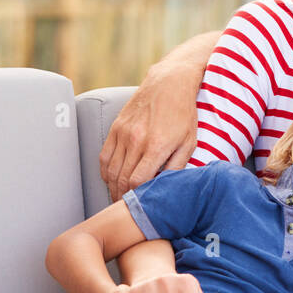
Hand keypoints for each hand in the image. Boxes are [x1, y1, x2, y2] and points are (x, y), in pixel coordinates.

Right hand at [99, 69, 198, 201]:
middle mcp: (136, 140)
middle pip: (122, 180)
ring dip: (112, 188)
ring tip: (118, 198)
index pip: (138, 182)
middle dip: (122, 198)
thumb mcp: (189, 142)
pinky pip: (104, 157)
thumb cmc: (183, 114)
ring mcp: (123, 133)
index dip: (136, 198)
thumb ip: (176, 167)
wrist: (168, 83)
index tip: (139, 206)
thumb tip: (164, 187)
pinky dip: (106, 172)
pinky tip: (112, 180)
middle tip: (126, 209)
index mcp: (157, 146)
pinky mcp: (115, 127)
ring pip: (110, 170)